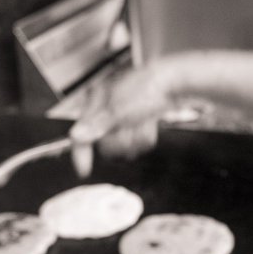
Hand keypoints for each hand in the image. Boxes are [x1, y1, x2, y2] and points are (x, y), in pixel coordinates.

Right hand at [66, 59, 176, 176]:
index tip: (84, 170)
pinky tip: (150, 122)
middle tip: (129, 126)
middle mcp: (108, 110)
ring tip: (143, 121)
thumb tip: (76, 135)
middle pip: (106, 145)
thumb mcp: (119, 109)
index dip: (81, 153)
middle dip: (121, 140)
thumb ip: (96, 125)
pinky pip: (138, 142)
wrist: (176, 83)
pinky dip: (146, 135)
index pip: (82, 133)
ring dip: (136, 137)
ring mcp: (125, 118)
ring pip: (124, 145)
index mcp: (97, 102)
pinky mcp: (139, 123)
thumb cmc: (148, 86)